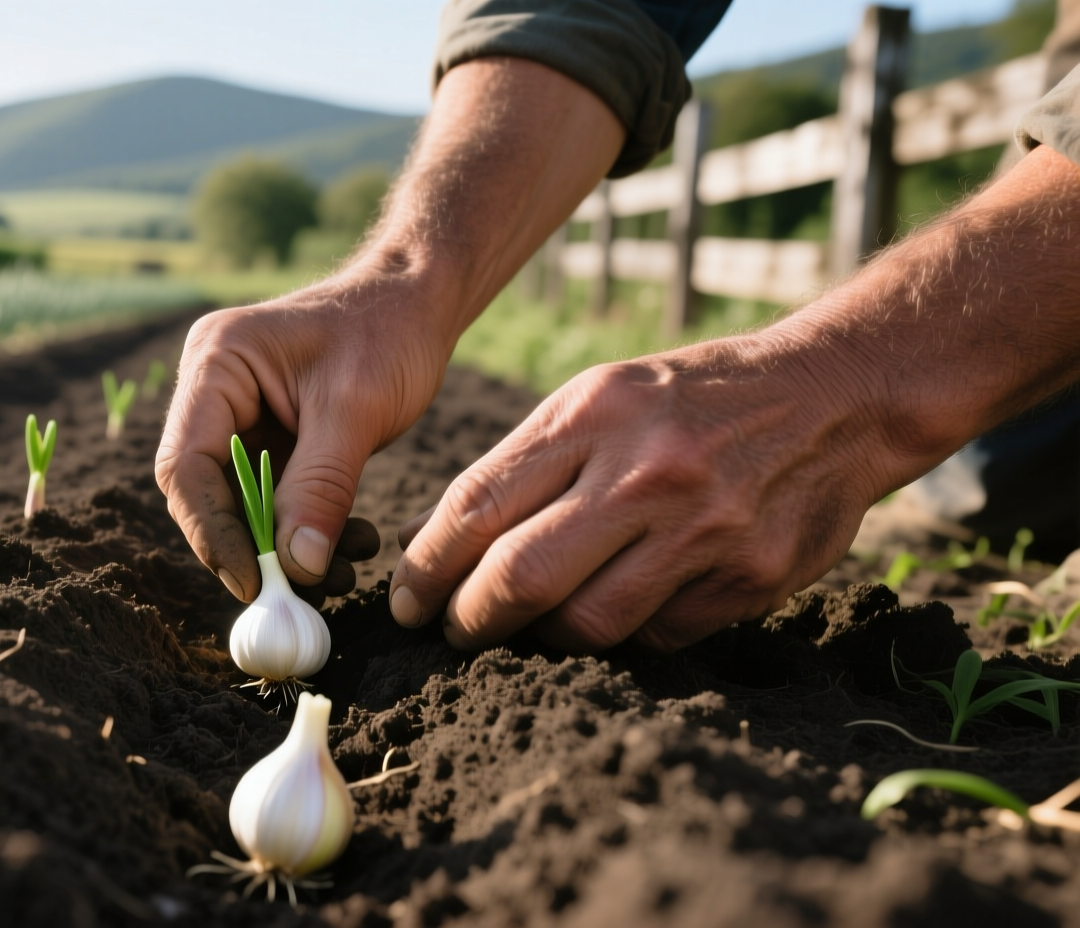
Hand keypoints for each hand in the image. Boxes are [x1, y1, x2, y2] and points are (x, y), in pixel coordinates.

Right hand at [156, 268, 448, 600]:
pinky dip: (309, 531)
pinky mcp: (271, 441)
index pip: (187, 465)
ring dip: (288, 548)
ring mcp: (240, 418)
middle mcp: (215, 392)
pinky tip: (353, 544)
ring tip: (345, 570)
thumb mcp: (356, 410)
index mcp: (216, 364)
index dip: (212, 531)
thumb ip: (321, 487)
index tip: (255, 582)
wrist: (419, 303)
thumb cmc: (387, 332)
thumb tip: (296, 568)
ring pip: (243, 506)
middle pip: (207, 492)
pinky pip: (275, 502)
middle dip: (254, 547)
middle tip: (300, 593)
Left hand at [389, 335, 900, 651]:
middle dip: (470, 619)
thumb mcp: (600, 399)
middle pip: (521, 577)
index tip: (407, 600)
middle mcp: (645, 473)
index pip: (478, 506)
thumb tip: (428, 544)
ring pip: (586, 624)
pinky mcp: (746, 580)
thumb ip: (520, 469)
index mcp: (594, 414)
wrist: (836, 397)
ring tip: (529, 627)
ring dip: (541, 639)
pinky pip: (654, 636)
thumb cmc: (690, 399)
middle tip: (454, 632)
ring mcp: (701, 532)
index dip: (428, 566)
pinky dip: (621, 636)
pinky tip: (611, 612)